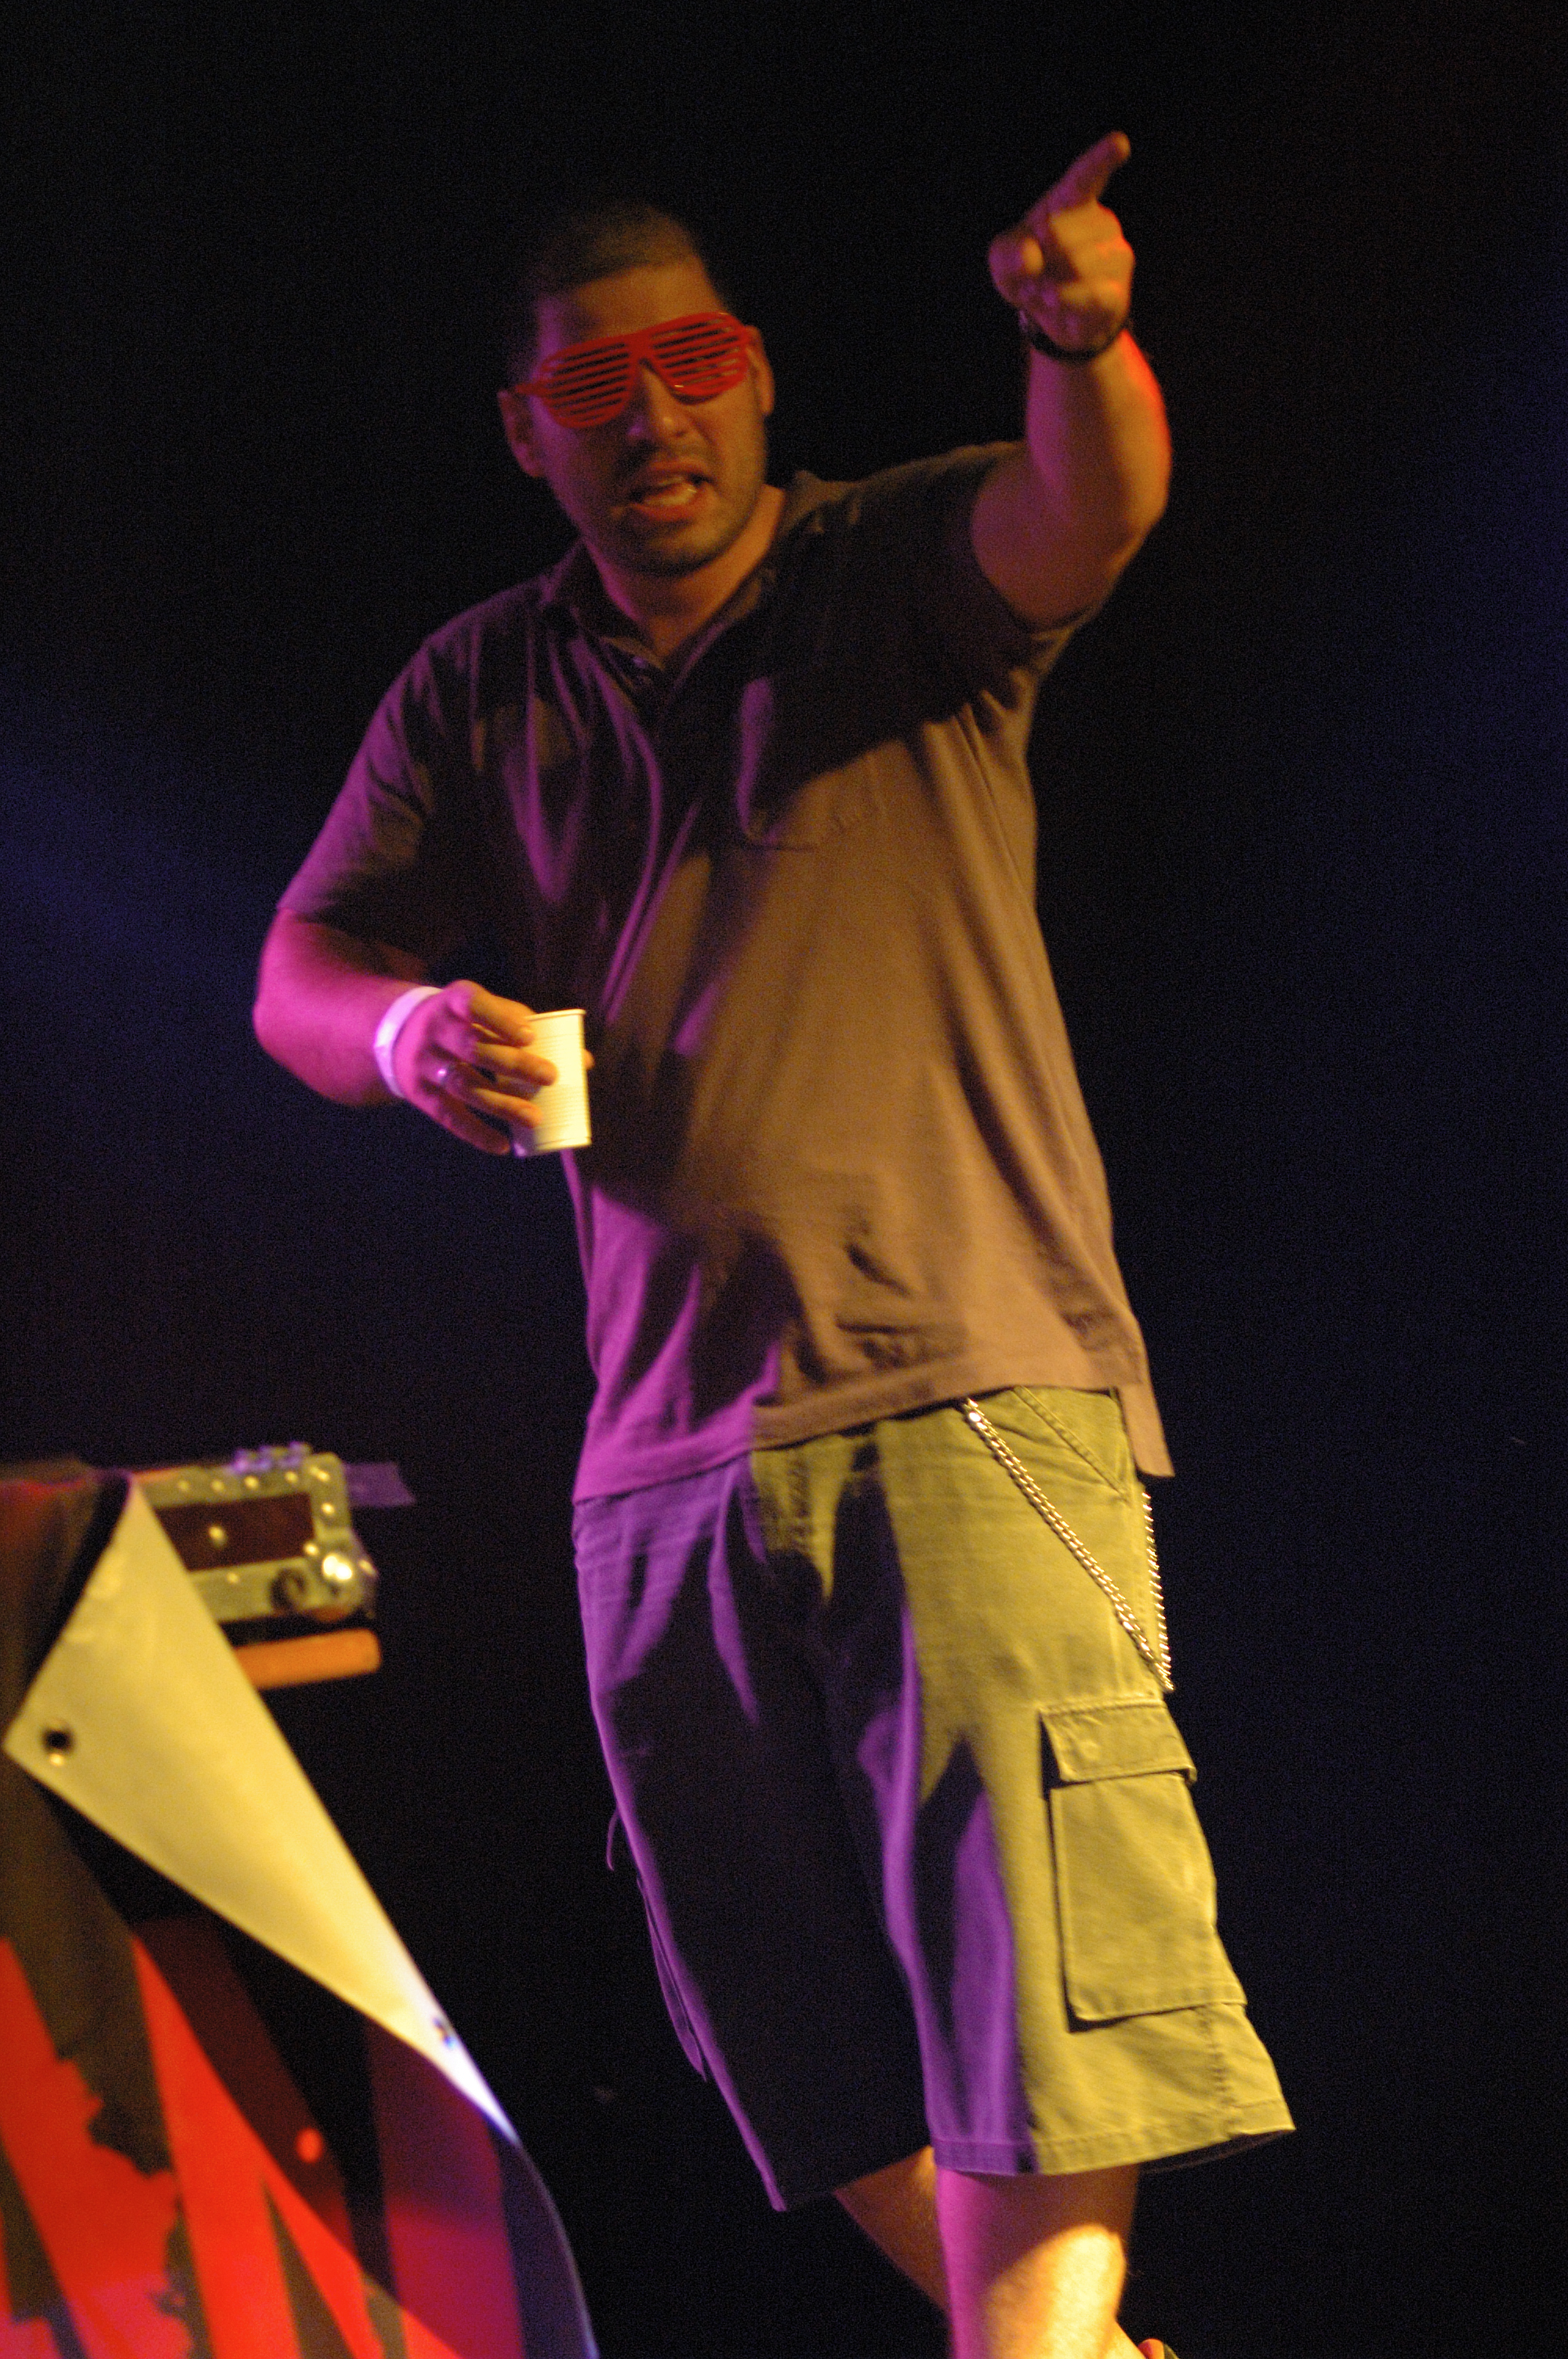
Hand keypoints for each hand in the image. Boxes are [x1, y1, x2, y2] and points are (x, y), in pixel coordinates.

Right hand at [392, 982, 580, 1155]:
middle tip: (550, 1077)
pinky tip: (502, 1146)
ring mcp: (424, 1063)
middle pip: (473, 1048)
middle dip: (514, 1064)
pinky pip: (448, 1116)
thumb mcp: (482, 1012)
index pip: (474, 1004)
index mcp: (453, 1002)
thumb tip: (584, 1062)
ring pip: (464, 1085)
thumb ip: (528, 1029)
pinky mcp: (420, 1094)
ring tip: (534, 1119)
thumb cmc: (462, 1022)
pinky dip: (475, 1133)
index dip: (500, 1020)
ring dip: (501, 1104)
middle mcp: (434, 1030)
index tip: (530, 1037)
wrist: (398, 1035)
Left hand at [988, 132, 1134, 355]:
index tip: (1119, 144)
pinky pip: (1093, 295)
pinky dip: (1068, 302)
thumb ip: (1008, 254)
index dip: (1102, 159)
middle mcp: (1102, 222)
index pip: (1087, 176)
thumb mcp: (1004, 260)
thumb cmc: (1027, 271)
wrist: (1047, 311)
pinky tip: (1058, 301)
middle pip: (1061, 235)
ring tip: (1049, 287)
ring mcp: (1116, 256)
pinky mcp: (1118, 293)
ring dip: (1051, 283)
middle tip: (1040, 268)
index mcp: (1073, 201)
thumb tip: (1031, 259)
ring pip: (1079, 267)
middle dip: (1040, 258)